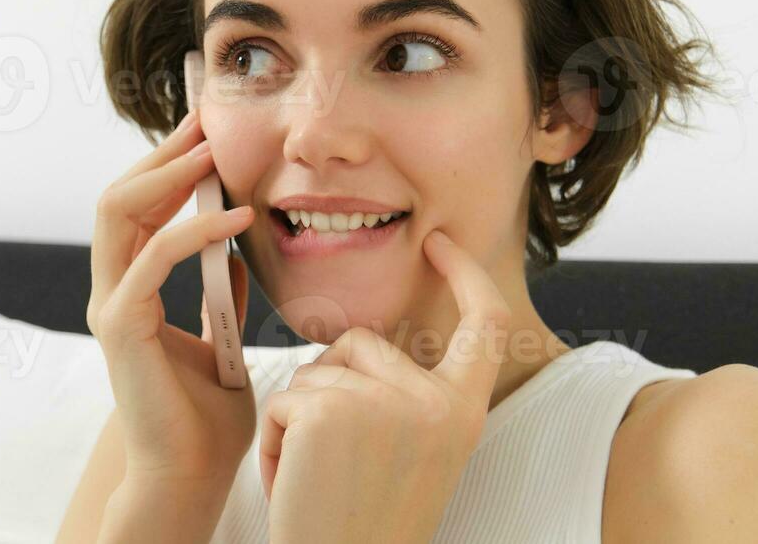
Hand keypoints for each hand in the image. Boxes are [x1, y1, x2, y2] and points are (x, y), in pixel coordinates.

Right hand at [88, 108, 258, 489]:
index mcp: (130, 294)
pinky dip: (196, 230)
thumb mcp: (223, 341)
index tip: (205, 131)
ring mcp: (110, 308)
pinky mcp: (122, 327)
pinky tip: (238, 219)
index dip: (166, 166)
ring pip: (118, 213)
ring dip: (167, 175)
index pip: (136, 210)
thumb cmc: (207, 420)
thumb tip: (235, 255)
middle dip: (162, 154)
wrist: (192, 476)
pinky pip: (154, 258)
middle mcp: (111, 294)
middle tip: (205, 121)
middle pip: (117, 197)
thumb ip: (219, 297)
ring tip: (213, 153)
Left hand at [257, 230, 510, 543]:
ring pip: (315, 372)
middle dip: (331, 386)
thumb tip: (361, 345)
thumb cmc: (367, 526)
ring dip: (298, 420)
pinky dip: (274, 442)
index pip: (483, 322)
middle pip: (363, 343)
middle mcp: (435, 403)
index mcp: (465, 412)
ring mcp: (383, 404)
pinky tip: (293, 486)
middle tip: (334, 462)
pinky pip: (283, 399)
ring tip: (315, 481)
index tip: (440, 242)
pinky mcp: (327, 413)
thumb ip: (407, 398)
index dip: (465, 275)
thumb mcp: (415, 455)